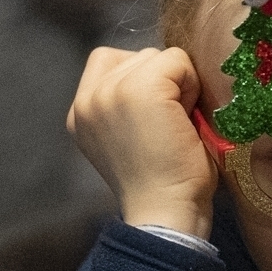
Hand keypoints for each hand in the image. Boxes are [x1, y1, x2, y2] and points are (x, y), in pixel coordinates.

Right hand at [68, 43, 214, 236]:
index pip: (109, 62)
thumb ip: (125, 103)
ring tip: (174, 126)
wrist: (166, 213)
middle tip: (166, 129)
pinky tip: (185, 120)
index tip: (151, 123)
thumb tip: (159, 69)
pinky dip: (191, 84)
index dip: (140, 81)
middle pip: (138, 57)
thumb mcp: (126, 137)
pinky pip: (178, 61)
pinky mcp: (141, 88)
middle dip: (161, 84)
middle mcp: (88, 99)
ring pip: (158, 57)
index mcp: (80, 113)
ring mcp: (111, 91)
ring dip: (177, 85)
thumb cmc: (163, 182)